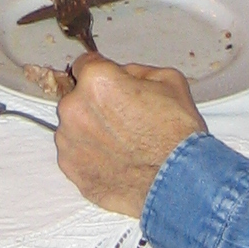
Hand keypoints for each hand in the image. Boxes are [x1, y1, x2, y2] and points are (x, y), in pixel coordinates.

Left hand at [54, 56, 206, 216]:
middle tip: (124, 118)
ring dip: (91, 130)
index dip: (101, 73)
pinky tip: (115, 159)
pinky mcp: (70, 169)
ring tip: (121, 143)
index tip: (108, 82)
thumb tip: (122, 74)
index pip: (83, 65)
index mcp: (96, 81)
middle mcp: (75, 109)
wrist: (179, 182)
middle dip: (96, 104)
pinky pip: (75, 153)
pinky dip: (90, 155)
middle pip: (78, 97)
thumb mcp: (168, 80)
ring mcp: (69, 142)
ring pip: (75, 126)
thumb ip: (135, 71)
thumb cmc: (176, 135)